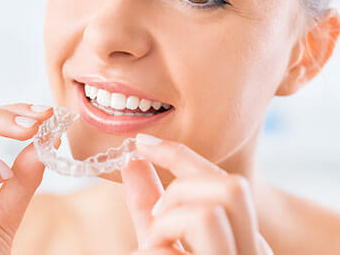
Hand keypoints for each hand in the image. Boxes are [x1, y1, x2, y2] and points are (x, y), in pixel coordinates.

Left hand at [121, 134, 273, 254]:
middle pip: (234, 185)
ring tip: (154, 245)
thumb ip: (148, 204)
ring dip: (169, 219)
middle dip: (183, 186)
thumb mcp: (156, 239)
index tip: (143, 142)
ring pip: (214, 208)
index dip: (180, 154)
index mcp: (241, 237)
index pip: (225, 180)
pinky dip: (154, 245)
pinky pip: (185, 238)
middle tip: (157, 214)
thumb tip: (132, 160)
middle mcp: (252, 251)